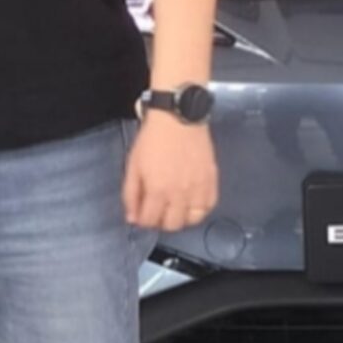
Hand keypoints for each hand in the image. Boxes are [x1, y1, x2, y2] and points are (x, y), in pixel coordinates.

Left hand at [123, 114, 218, 232]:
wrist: (178, 117)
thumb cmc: (154, 138)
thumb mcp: (133, 165)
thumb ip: (131, 194)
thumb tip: (132, 217)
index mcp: (157, 189)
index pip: (150, 221)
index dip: (143, 220)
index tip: (142, 213)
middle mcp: (179, 193)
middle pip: (172, 225)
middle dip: (161, 221)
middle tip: (158, 211)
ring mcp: (198, 188)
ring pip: (192, 220)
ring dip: (181, 218)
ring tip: (175, 208)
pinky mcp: (211, 180)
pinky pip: (209, 206)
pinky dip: (200, 210)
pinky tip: (191, 203)